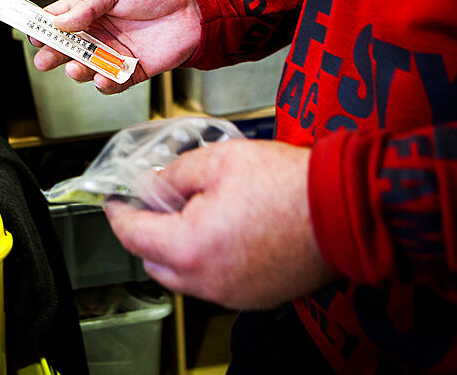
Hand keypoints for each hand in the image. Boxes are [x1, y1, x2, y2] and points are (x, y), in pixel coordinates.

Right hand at [32, 0, 201, 93]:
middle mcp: (102, 32)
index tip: (33, 34)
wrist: (194, 7)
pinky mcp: (133, 69)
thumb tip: (61, 21)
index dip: (46, 27)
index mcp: (93, 9)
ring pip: (88, 67)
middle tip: (44, 59)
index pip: (62, 19)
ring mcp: (116, 52)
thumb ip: (88, 4)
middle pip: (70, 47)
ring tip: (75, 68)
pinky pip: (113, 82)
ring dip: (78, 70)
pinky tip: (102, 79)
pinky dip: (105, 84)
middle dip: (54, 54)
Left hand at [104, 138, 334, 308]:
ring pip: (183, 275)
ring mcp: (232, 294)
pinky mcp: (255, 297)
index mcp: (189, 247)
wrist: (343, 211)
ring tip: (190, 212)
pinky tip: (220, 232)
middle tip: (152, 202)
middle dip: (145, 231)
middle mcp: (206, 280)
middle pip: (153, 261)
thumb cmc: (288, 186)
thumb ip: (174, 174)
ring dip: (176, 248)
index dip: (117, 212)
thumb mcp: (217, 160)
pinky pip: (214, 282)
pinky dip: (206, 260)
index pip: (132, 234)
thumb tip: (155, 185)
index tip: (113, 199)